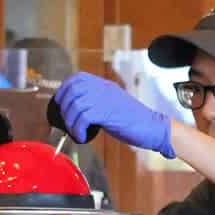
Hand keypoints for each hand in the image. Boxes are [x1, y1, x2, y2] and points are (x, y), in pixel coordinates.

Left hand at [55, 72, 174, 158]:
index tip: (61, 104)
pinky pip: (83, 118)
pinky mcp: (107, 112)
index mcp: (104, 85)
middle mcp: (103, 88)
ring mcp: (105, 99)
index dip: (64, 90)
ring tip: (77, 132)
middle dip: (64, 108)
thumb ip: (96, 103)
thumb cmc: (133, 120)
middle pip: (72, 91)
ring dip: (71, 122)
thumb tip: (76, 110)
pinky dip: (78, 130)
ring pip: (75, 106)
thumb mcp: (112, 104)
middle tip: (67, 122)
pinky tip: (83, 137)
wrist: (152, 127)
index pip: (77, 78)